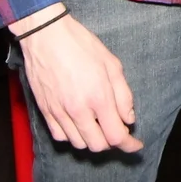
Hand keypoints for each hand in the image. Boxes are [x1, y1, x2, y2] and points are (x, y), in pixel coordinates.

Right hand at [18, 14, 141, 152]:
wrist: (45, 36)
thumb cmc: (80, 45)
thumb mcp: (112, 64)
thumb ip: (123, 95)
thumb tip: (129, 119)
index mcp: (98, 97)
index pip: (116, 136)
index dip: (129, 145)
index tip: (136, 144)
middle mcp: (78, 110)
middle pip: (98, 145)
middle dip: (111, 142)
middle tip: (116, 130)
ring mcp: (59, 112)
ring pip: (78, 143)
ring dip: (92, 139)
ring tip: (97, 125)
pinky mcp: (45, 110)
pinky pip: (60, 136)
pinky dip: (72, 136)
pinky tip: (78, 124)